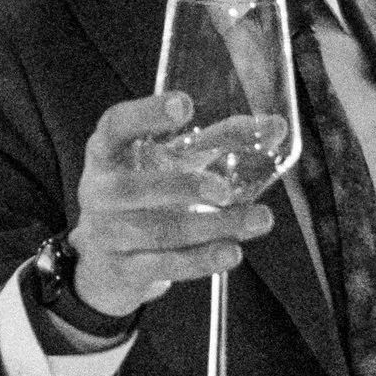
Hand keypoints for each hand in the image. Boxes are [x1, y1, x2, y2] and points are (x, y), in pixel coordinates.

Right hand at [66, 91, 275, 322]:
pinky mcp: (123, 270)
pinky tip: (231, 252)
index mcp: (108, 152)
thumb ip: (221, 140)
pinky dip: (201, 260)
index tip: (184, 106)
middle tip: (225, 190)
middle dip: (186, 187)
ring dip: (212, 227)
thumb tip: (275, 126)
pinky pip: (165, 265)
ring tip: (257, 220)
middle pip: (137, 188)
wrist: (106, 262)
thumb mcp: (173, 162)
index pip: (116, 125)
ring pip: (161, 231)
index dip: (146, 114)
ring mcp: (107, 233)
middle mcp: (100, 191)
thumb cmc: (146, 196)